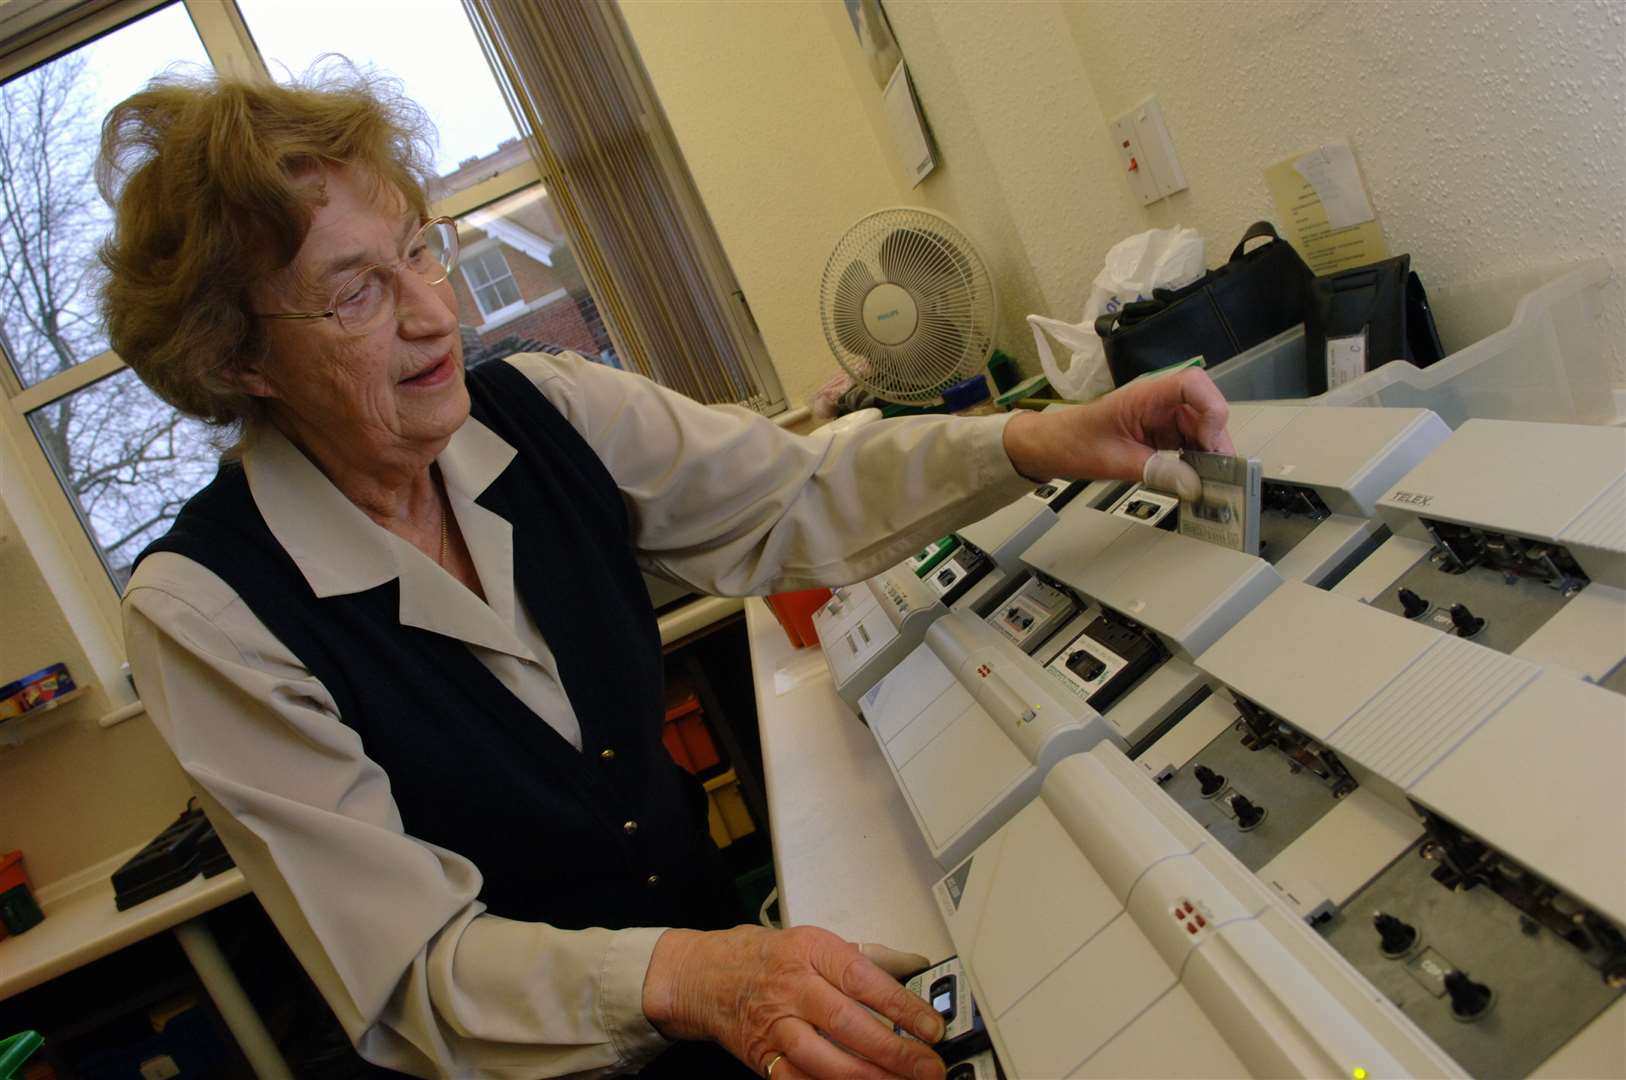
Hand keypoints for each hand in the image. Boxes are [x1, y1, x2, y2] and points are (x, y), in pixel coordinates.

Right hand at [642, 925, 946, 1078]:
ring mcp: (776, 1027)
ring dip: (867, 1078)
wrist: (706, 976)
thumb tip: (915, 966)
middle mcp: (793, 989)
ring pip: (824, 1060)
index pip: (864, 980)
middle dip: (895, 1052)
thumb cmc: (766, 958)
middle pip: (848, 1024)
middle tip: (929, 1067)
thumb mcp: (814, 942)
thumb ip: (865, 958)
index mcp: (811, 953)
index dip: (902, 1007)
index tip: (932, 1027)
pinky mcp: (763, 1058)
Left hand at [1001, 367, 1235, 484]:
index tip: (1209, 440)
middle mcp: (1158, 403)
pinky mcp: (1159, 436)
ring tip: (1211, 484)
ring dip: (1209, 457)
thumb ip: (1155, 471)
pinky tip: (1196, 481)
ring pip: (1200, 432)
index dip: (1211, 408)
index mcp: (1145, 396)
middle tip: (1221, 476)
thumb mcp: (1113, 460)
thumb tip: (1192, 484)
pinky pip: (1187, 445)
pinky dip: (1195, 463)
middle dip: (1216, 443)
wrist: (1049, 447)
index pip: (1193, 384)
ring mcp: (1160, 419)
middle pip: (1205, 412)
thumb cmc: (1071, 441)